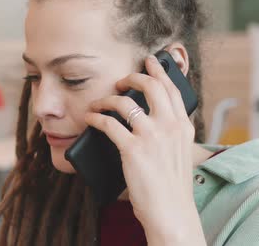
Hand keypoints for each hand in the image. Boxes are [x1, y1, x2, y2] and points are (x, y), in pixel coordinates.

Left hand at [85, 55, 205, 244]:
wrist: (170, 212)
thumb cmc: (170, 186)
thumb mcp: (178, 153)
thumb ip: (168, 132)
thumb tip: (144, 114)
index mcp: (183, 127)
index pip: (172, 90)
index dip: (159, 71)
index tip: (150, 61)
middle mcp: (170, 127)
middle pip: (150, 86)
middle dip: (132, 77)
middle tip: (119, 81)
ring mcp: (152, 137)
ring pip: (124, 102)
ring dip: (106, 99)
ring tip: (98, 103)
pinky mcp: (133, 149)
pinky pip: (108, 123)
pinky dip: (95, 117)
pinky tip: (89, 118)